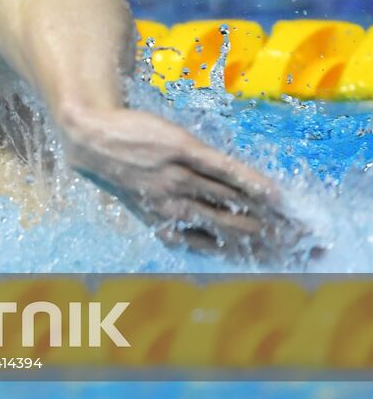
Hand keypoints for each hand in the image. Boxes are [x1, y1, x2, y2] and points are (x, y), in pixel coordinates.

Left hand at [58, 107, 311, 263]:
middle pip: (235, 228)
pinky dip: (249, 183)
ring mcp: (179, 178)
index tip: (286, 260)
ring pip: (233, 201)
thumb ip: (184, 224)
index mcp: (168, 228)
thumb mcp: (149, 207)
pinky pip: (222, 170)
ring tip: (298, 224)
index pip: (222, 247)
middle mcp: (176, 207)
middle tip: (306, 245)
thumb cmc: (125, 173)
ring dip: (270, 215)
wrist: (91, 138)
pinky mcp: (182, 151)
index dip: (256, 256)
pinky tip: (273, 194)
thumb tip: (220, 241)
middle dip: (273, 240)